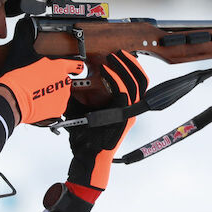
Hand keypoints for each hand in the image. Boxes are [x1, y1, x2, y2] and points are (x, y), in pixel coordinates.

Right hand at [0, 17, 83, 124]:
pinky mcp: (58, 110)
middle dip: (55, 80)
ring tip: (36, 92)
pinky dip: (49, 105)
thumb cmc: (16, 77)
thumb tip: (26, 22)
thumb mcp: (21, 51)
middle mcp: (64, 80)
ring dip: (52, 93)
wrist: (11, 100)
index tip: (74, 67)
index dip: (75, 66)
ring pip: (60, 94)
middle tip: (41, 82)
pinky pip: (56, 107)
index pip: (77, 65)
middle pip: (65, 79)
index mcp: (59, 66)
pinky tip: (38, 102)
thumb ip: (26, 35)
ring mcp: (62, 97)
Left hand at [66, 50, 147, 189]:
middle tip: (118, 52)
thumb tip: (70, 79)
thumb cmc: (85, 139)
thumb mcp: (82, 111)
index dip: (131, 67)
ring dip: (124, 66)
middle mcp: (131, 111)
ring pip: (135, 83)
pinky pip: (124, 92)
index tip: (119, 55)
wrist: (86, 158)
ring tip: (111, 57)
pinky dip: (116, 78)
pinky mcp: (123, 117)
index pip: (137, 83)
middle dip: (131, 63)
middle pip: (141, 80)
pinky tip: (105, 70)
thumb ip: (81, 96)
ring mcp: (129, 114)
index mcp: (125, 109)